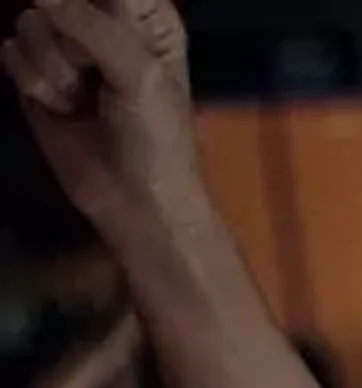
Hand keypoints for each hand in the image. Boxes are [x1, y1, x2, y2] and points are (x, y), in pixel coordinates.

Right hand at [6, 0, 202, 233]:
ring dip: (54, 66)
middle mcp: (105, 22)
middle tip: (93, 69)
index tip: (86, 35)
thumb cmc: (155, 137)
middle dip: (69, 36)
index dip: (83, 3)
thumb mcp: (138, 73)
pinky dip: (35, 83)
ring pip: (30, 22)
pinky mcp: (36, 73)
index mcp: (146, 15)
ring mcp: (67, 47)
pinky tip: (62, 108)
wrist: (134, 201)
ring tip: (83, 99)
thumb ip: (89, 23)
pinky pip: (12, 51)